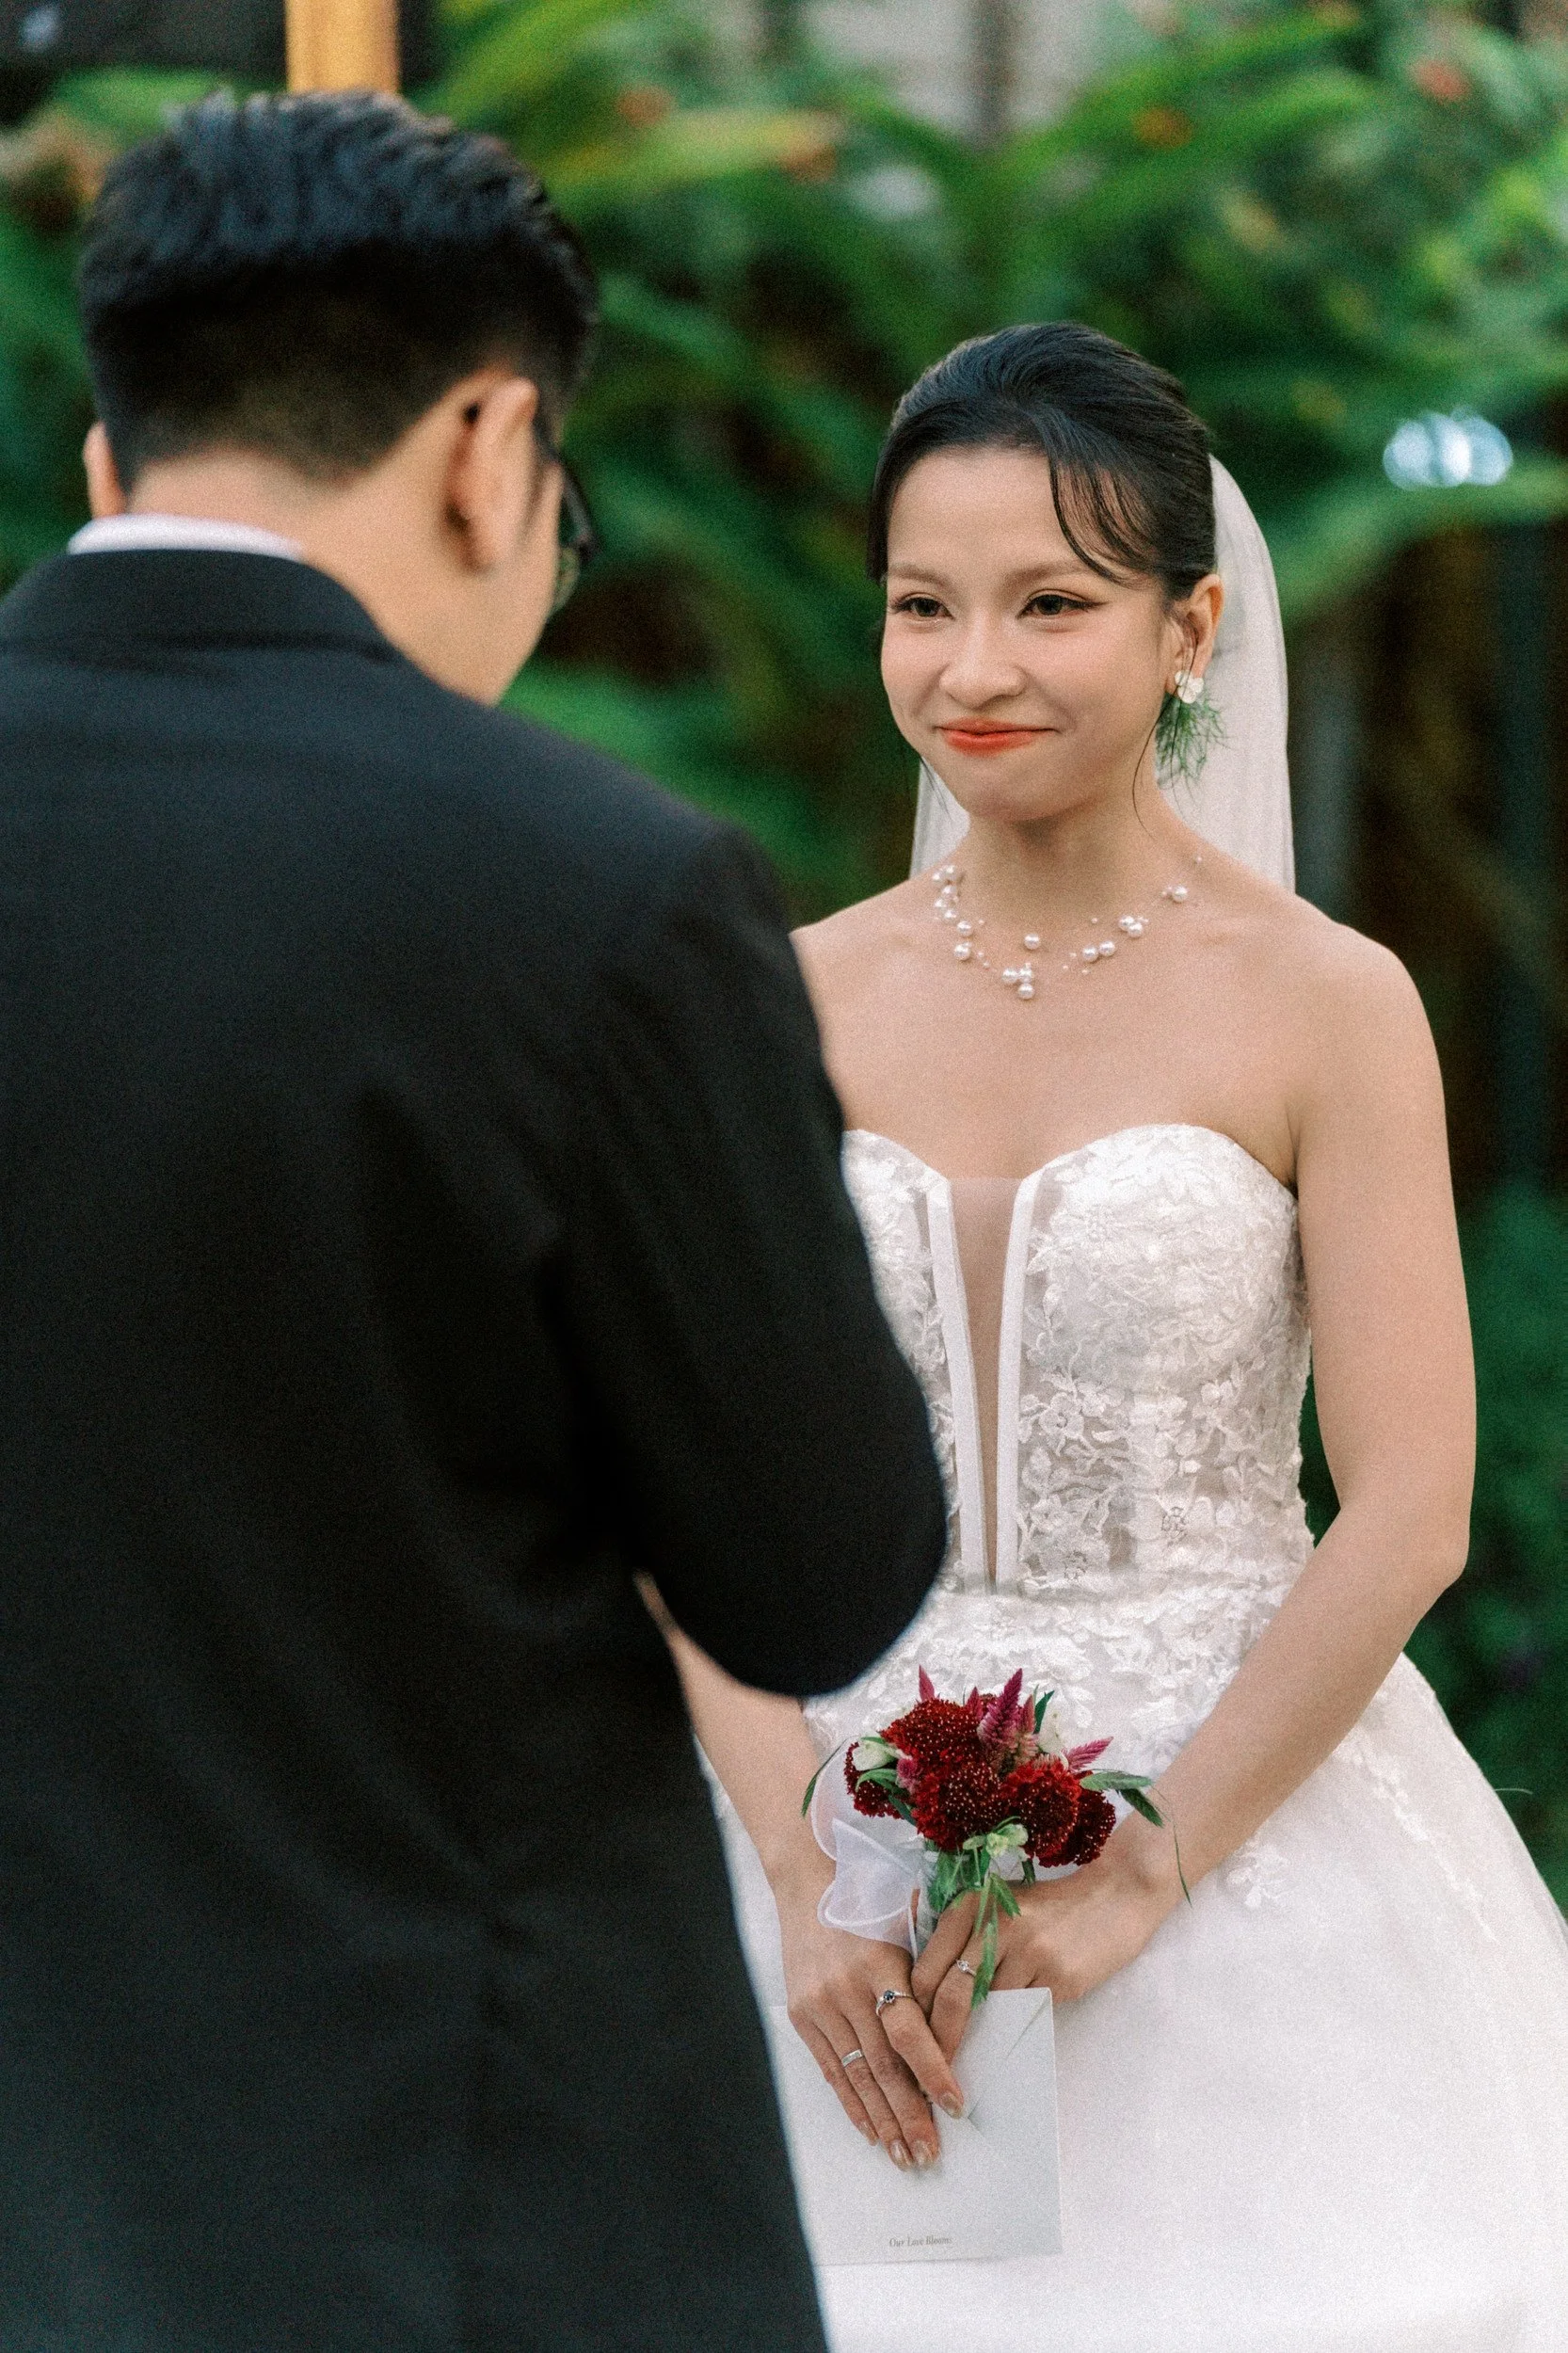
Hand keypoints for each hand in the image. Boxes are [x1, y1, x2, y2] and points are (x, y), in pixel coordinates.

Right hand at [776, 1873, 965, 2169]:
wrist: (807, 1883)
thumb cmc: (872, 1903)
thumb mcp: (906, 1927)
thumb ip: (929, 1977)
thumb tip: (964, 2033)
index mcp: (880, 1962)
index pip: (908, 2031)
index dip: (932, 2071)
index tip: (955, 2106)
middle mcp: (846, 1987)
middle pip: (882, 2065)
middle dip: (909, 2114)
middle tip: (930, 2154)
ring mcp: (819, 2004)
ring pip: (856, 2075)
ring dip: (881, 2120)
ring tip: (904, 2154)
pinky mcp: (801, 2015)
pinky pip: (830, 2069)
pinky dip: (851, 2103)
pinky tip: (870, 2130)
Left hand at [911, 1819, 1183, 2062]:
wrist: (1112, 1899)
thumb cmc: (1047, 1908)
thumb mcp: (997, 1908)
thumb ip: (963, 1940)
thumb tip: (927, 1998)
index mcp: (971, 1905)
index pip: (927, 1969)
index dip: (914, 2012)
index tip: (909, 2041)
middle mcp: (995, 1925)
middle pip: (951, 1996)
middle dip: (940, 2040)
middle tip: (932, 2070)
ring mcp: (1030, 1951)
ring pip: (990, 2010)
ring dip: (979, 2038)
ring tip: (967, 2062)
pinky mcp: (1060, 1977)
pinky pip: (1026, 2012)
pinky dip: (1015, 2024)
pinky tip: (1013, 2031)